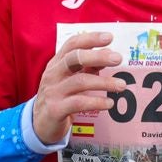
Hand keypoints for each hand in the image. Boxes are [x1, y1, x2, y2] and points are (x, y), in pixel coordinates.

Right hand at [32, 31, 124, 145]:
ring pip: (80, 81)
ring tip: (121, 85)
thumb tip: (109, 53)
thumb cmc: (60, 96)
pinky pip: (78, 103)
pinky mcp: (55, 109)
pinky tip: (109, 103)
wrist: (41, 123)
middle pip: (74, 58)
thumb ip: (88, 66)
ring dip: (104, 82)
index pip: (72, 44)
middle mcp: (53, 74)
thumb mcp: (71, 78)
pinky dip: (96, 102)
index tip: (109, 37)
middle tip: (118, 59)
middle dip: (98, 56)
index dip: (90, 38)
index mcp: (57, 63)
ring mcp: (53, 91)